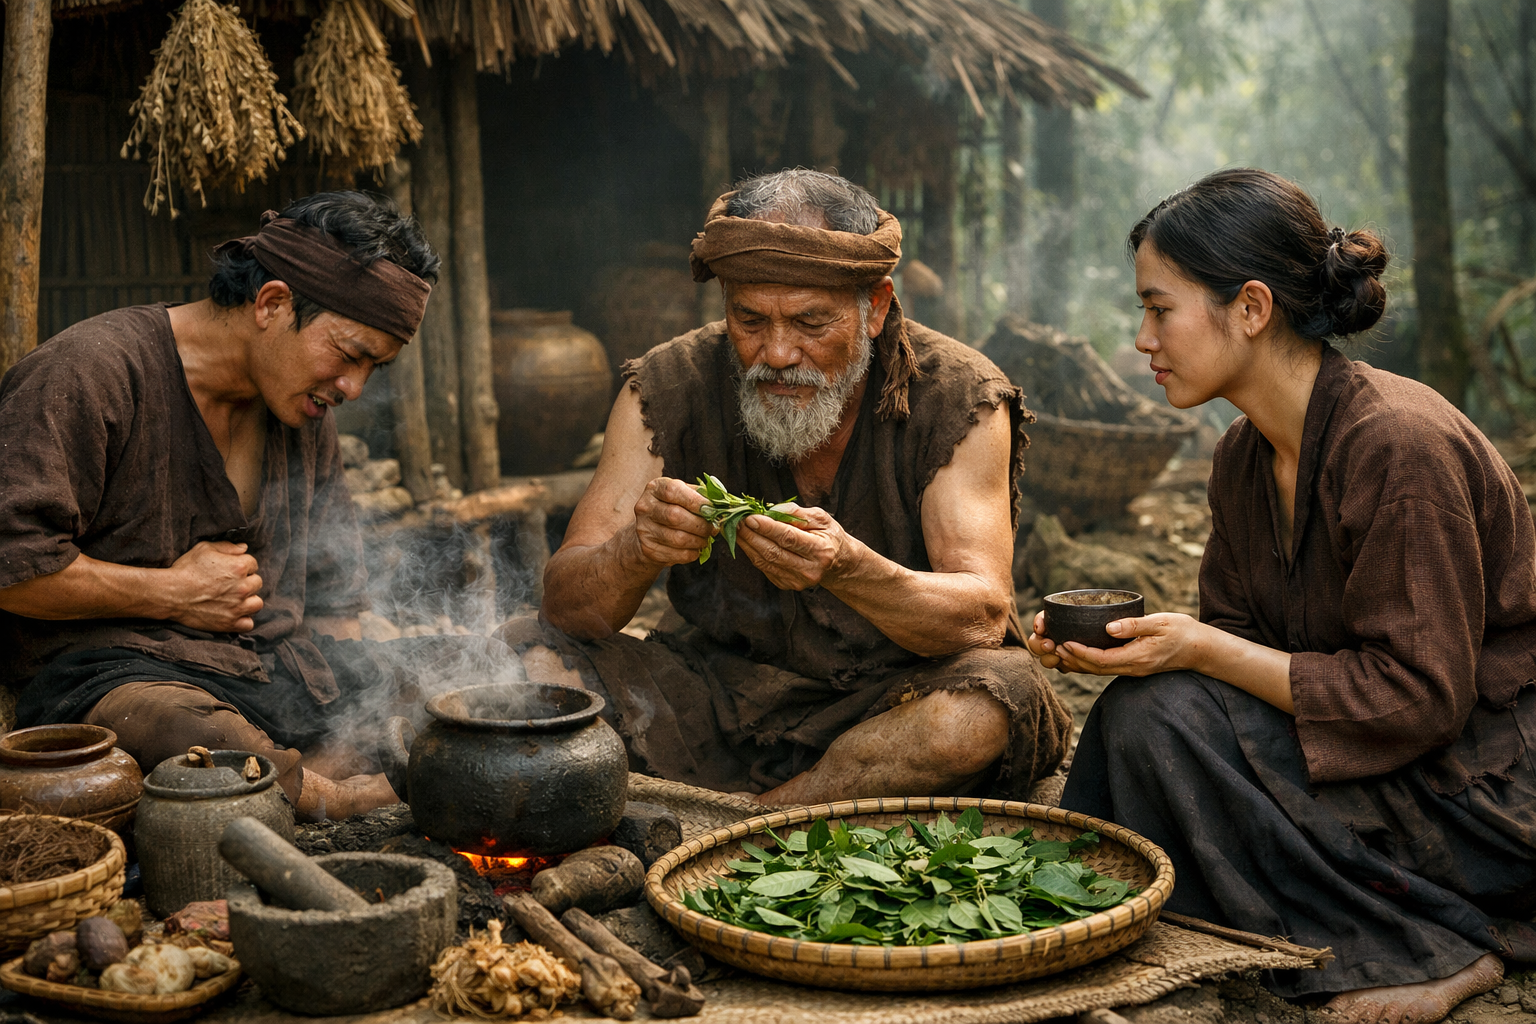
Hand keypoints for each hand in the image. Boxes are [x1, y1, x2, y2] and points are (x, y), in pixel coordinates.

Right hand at [168, 541, 263, 632]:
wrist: (170, 594)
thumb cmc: (185, 570)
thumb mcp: (204, 549)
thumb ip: (227, 547)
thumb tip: (244, 548)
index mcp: (239, 567)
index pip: (253, 564)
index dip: (242, 566)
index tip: (231, 570)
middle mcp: (242, 587)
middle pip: (257, 583)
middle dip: (247, 582)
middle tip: (231, 585)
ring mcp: (238, 607)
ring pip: (257, 604)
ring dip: (249, 601)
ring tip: (235, 600)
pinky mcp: (230, 623)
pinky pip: (249, 624)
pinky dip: (243, 620)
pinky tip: (233, 614)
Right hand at [631, 477, 714, 566]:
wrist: (652, 530)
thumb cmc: (675, 507)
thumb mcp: (685, 494)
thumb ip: (702, 495)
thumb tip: (723, 503)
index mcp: (655, 488)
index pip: (673, 491)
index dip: (696, 501)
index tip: (713, 510)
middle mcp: (645, 507)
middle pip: (676, 516)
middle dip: (701, 525)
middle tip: (714, 529)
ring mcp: (644, 529)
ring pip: (678, 538)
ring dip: (699, 541)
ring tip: (706, 539)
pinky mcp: (648, 548)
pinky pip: (676, 554)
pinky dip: (692, 553)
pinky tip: (696, 548)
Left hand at [734, 504, 854, 590]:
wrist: (837, 563)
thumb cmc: (828, 536)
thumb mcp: (821, 519)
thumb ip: (798, 513)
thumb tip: (773, 509)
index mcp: (821, 551)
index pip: (789, 538)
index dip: (768, 528)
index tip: (750, 517)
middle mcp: (809, 569)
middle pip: (773, 552)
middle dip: (751, 535)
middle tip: (736, 520)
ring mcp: (797, 581)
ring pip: (765, 561)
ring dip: (746, 544)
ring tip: (735, 528)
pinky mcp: (786, 585)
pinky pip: (764, 568)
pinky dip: (752, 553)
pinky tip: (745, 540)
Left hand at [1026, 610, 1208, 676]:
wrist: (1201, 649)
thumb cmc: (1183, 632)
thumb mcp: (1161, 623)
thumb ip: (1134, 625)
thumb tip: (1108, 628)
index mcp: (1137, 657)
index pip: (1102, 660)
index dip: (1080, 653)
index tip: (1064, 643)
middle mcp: (1132, 667)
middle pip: (1095, 669)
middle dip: (1071, 659)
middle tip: (1051, 647)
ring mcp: (1132, 669)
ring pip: (1098, 671)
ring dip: (1076, 663)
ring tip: (1056, 651)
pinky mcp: (1133, 666)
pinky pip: (1105, 668)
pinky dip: (1087, 663)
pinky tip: (1075, 654)